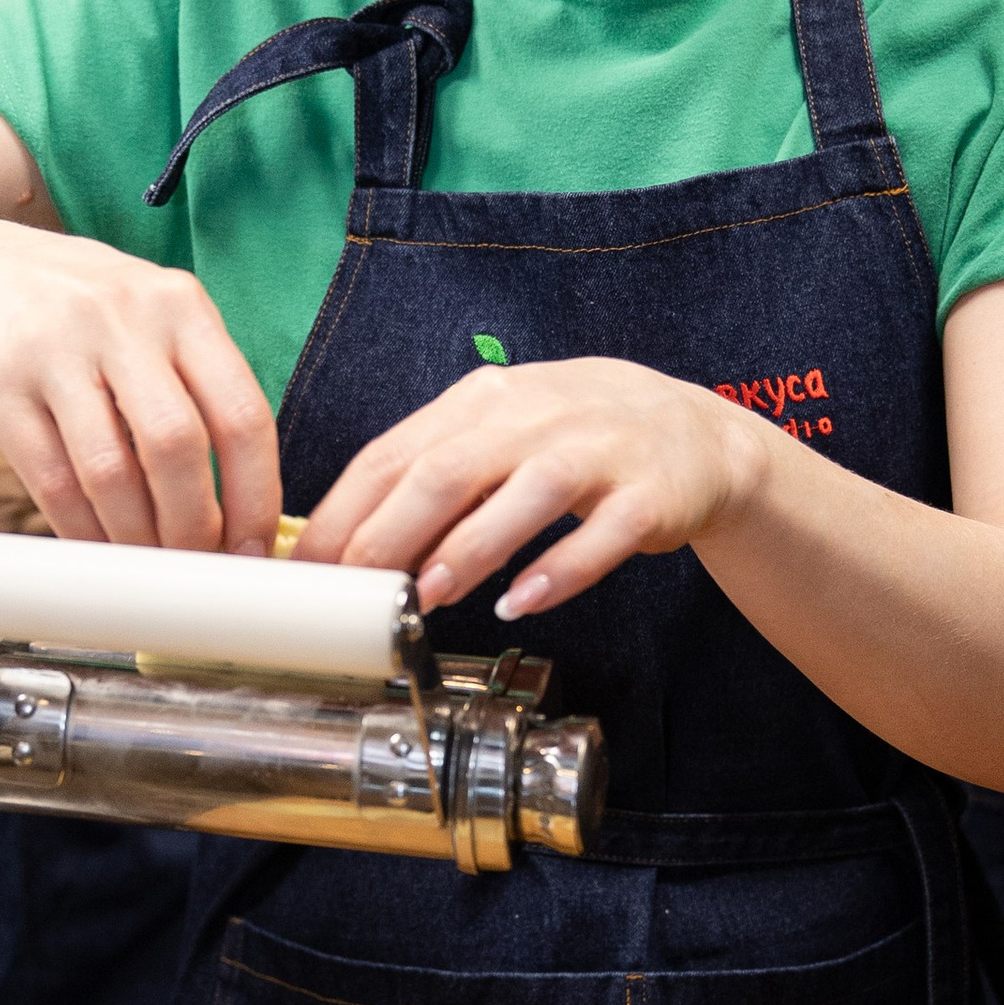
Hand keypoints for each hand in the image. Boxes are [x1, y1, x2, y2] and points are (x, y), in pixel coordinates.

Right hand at [0, 228, 278, 551]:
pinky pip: (51, 480)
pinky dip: (81, 529)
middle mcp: (120, 319)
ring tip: (148, 564)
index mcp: (181, 307)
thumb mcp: (160, 324)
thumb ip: (204, 395)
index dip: (255, 495)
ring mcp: (52, 348)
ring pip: (109, 471)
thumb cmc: (96, 321)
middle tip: (195, 563)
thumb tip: (243, 516)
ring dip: (135, 537)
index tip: (254, 546)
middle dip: (193, 524)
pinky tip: (98, 547)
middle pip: (176, 444)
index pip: (242, 413)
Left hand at [297, 356, 766, 615]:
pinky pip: (603, 534)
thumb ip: (433, 478)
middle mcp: (539, 415)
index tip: (308, 569)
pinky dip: (561, 571)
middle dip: (394, 531)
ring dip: (472, 547)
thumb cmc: (576, 441)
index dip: (347, 512)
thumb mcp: (499, 435)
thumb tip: (350, 544)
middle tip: (355, 588)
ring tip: (429, 595)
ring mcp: (599, 451)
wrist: (695, 432)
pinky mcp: (650, 494)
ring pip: (527, 493)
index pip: (398, 452)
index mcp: (486, 400)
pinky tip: (523, 604)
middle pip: (451, 468)